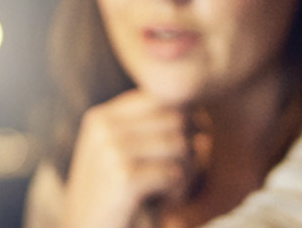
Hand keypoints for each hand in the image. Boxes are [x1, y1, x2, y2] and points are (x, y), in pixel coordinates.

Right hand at [63, 90, 208, 227]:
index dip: (185, 121)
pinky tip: (163, 204)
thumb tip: (199, 112)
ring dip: (186, 173)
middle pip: (176, 118)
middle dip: (188, 149)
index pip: (162, 97)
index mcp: (102, 117)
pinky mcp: (123, 176)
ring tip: (171, 191)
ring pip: (180, 145)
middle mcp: (104, 126)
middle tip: (179, 176)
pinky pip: (174, 173)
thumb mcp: (124, 157)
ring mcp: (110, 149)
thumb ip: (150, 130)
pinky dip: (177, 192)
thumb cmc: (114, 200)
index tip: (184, 150)